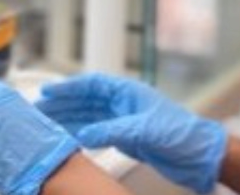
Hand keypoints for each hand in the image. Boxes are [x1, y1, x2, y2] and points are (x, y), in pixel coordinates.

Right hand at [35, 73, 226, 193]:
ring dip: (69, 119)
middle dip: (63, 103)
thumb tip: (83, 134)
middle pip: (86, 100)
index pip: (92, 85)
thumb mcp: (144, 129)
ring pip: (89, 116)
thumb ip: (112, 131)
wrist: (199, 155)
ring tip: (48, 123)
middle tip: (40, 108)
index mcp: (128, 92)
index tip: (48, 91)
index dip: (68, 87)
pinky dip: (81, 134)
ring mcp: (125, 119)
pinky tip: (69, 138)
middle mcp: (124, 103)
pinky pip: (97, 132)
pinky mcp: (127, 136)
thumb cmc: (181, 133)